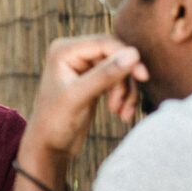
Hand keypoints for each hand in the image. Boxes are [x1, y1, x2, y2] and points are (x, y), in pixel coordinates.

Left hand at [22, 35, 148, 160]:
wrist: (49, 147)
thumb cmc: (55, 122)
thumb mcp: (79, 97)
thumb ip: (105, 75)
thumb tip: (134, 54)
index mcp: (64, 50)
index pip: (105, 43)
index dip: (127, 57)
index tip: (143, 77)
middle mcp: (74, 53)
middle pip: (115, 55)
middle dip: (125, 79)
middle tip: (130, 103)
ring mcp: (84, 66)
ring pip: (119, 69)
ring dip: (125, 92)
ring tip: (122, 113)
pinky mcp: (93, 80)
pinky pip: (117, 80)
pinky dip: (123, 96)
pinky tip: (121, 114)